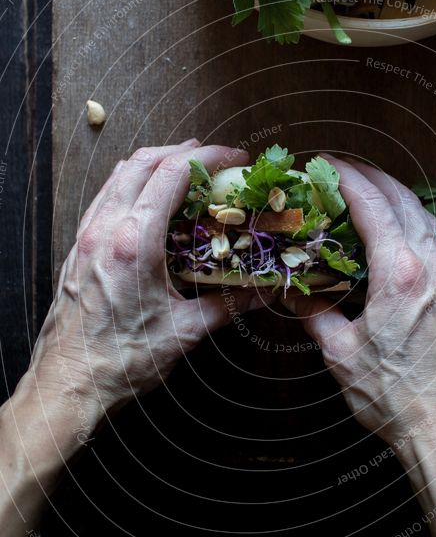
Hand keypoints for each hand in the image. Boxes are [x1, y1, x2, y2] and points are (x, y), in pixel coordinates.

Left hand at [26, 141, 265, 448]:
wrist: (69, 385)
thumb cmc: (121, 362)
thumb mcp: (185, 332)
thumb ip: (230, 304)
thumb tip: (266, 291)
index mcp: (133, 243)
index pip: (173, 175)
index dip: (209, 158)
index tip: (235, 159)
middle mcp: (105, 230)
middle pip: (143, 162)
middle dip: (183, 152)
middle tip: (216, 160)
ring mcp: (87, 236)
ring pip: (119, 175)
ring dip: (155, 163)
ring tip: (187, 170)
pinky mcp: (78, 248)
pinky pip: (106, 197)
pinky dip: (132, 184)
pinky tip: (151, 200)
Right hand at [282, 156, 435, 457]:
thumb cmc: (395, 397)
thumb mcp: (342, 355)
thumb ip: (317, 315)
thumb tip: (295, 295)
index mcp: (400, 275)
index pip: (372, 206)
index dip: (346, 178)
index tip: (325, 162)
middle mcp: (431, 268)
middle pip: (403, 200)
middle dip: (372, 176)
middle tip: (342, 168)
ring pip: (425, 218)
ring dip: (397, 196)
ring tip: (369, 190)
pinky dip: (413, 222)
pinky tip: (398, 231)